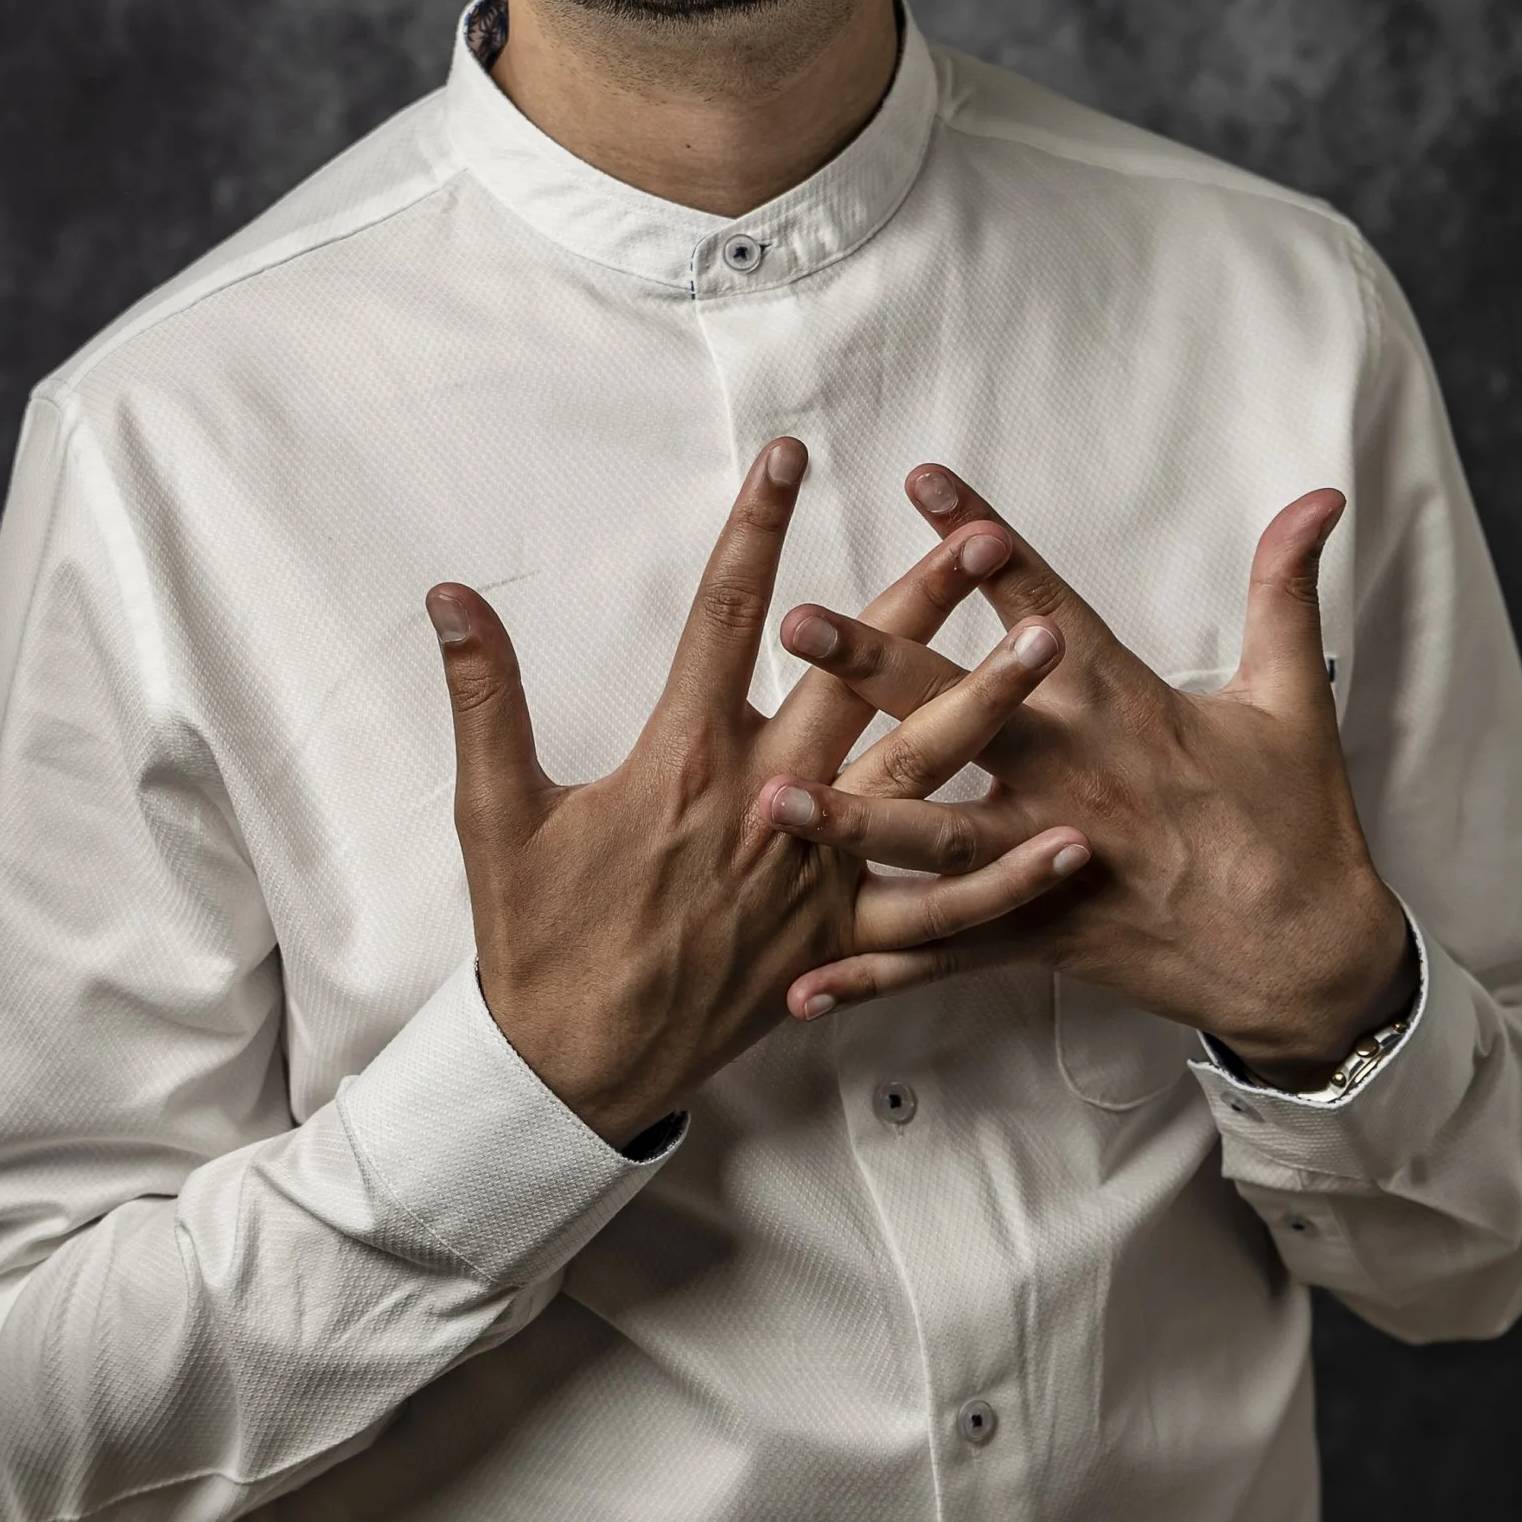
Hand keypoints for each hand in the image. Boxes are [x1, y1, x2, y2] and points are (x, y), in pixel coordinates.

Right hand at [425, 441, 1092, 1144]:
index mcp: (684, 763)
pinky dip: (1006, 881)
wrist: (571, 1065)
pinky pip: (939, 915)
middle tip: (978, 534)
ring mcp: (813, 877)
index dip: (757, 530)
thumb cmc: (536, 937)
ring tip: (1049, 641)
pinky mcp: (842, 941)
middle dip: (919, 601)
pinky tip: (1072, 841)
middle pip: (855, 682)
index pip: (726, 619)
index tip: (789, 456)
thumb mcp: (497, 812)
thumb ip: (485, 697)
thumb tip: (449, 595)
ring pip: (918, 778)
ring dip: (987, 706)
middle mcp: (765, 807)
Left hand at [761, 466, 1414, 1085]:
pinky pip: (946, 957)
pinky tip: (801, 985)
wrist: (1312, 960)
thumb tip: (1318, 496)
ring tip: (774, 797)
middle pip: (962, 710)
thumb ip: (1285, 590)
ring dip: (853, 818)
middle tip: (797, 622)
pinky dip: (876, 974)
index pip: (1044, 604)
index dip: (984, 538)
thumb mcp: (1295, 698)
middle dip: (876, 664)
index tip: (922, 479)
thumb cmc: (1298, 823)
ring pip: (938, 836)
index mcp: (1127, 707)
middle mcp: (1077, 778)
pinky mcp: (1043, 936)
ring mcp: (1052, 860)